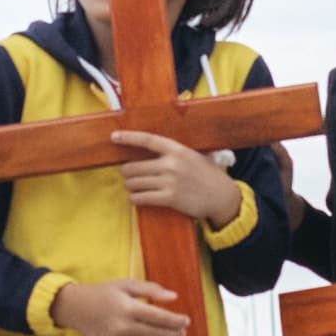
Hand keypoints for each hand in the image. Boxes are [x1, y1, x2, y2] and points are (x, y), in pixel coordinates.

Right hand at [53, 277, 190, 335]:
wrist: (76, 308)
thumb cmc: (104, 293)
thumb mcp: (125, 285)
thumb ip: (150, 289)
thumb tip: (174, 296)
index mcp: (128, 308)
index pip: (159, 317)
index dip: (175, 320)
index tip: (187, 321)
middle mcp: (122, 326)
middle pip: (155, 334)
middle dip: (173, 335)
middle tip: (182, 333)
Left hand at [107, 131, 244, 226]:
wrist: (222, 197)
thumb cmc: (207, 175)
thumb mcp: (194, 156)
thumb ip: (175, 152)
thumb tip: (152, 150)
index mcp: (177, 150)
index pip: (148, 140)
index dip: (128, 138)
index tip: (114, 136)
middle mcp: (171, 164)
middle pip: (133, 167)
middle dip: (127, 173)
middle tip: (129, 175)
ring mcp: (170, 182)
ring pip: (134, 183)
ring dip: (130, 186)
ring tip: (133, 187)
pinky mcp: (169, 198)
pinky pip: (141, 198)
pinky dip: (134, 199)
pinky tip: (135, 198)